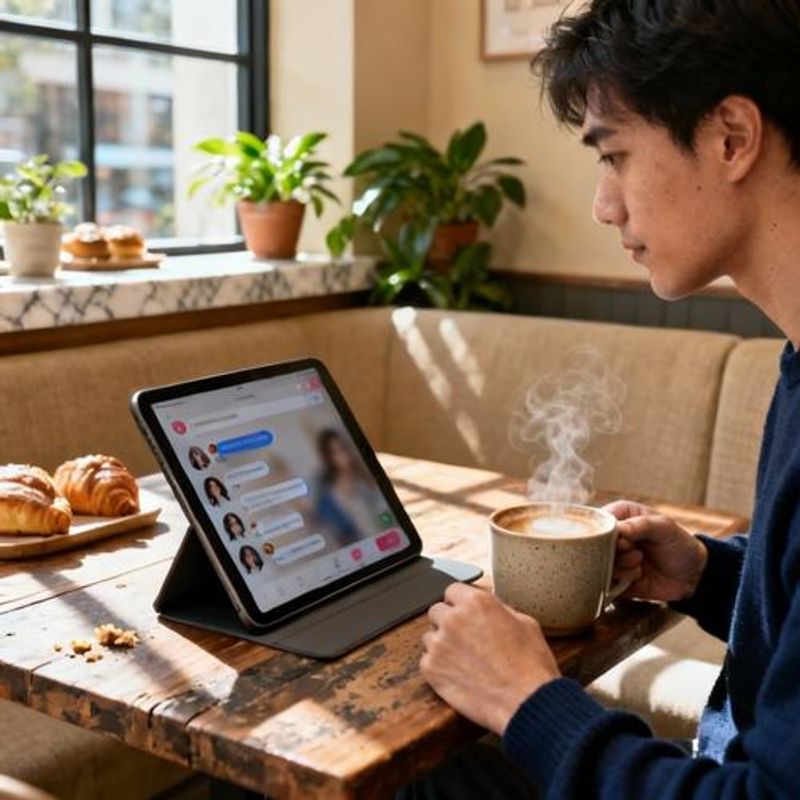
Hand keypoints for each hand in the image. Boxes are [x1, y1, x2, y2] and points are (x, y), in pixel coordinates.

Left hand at [420, 583, 559, 735]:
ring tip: (462, 660)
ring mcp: (439, 644)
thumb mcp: (525, 623)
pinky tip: (457, 675)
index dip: (459, 603)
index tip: (463, 612)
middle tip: (463, 638)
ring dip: (441, 644)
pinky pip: (426, 661)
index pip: (452, 590)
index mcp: (477, 602)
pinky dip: (438, 667)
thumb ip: (500, 609)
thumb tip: (491, 608)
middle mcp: (454, 618)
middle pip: (436, 611)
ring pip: (429, 636)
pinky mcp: (431, 669)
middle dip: (448, 622)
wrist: (526, 702)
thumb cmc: (531, 666)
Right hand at [604, 500, 707, 602]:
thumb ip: (639, 526)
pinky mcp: (615, 578)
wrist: (693, 575)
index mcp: (619, 516)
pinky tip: (638, 576)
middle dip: (616, 553)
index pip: (596, 522)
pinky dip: (623, 581)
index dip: (606, 534)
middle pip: (594, 546)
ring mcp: (612, 558)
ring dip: (623, 567)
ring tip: (641, 563)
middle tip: (636, 553)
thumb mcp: (663, 527)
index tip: (626, 541)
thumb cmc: (679, 543)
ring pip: (599, 564)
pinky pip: (607, 582)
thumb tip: (616, 531)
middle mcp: (612, 537)